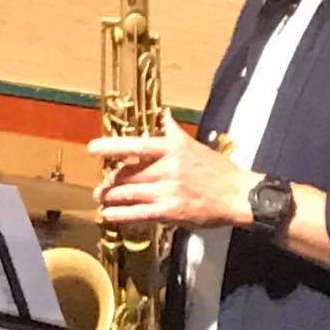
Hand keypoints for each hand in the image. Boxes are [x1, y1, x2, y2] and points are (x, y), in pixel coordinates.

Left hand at [92, 114, 255, 230]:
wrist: (237, 194)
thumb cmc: (217, 169)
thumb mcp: (194, 145)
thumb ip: (173, 132)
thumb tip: (164, 114)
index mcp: (173, 149)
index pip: (136, 145)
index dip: (111, 146)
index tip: (92, 148)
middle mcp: (168, 168)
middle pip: (128, 173)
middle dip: (110, 180)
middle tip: (101, 185)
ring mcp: (168, 191)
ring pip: (129, 193)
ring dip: (111, 197)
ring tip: (101, 198)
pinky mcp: (171, 211)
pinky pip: (139, 213)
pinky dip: (120, 215)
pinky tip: (109, 215)